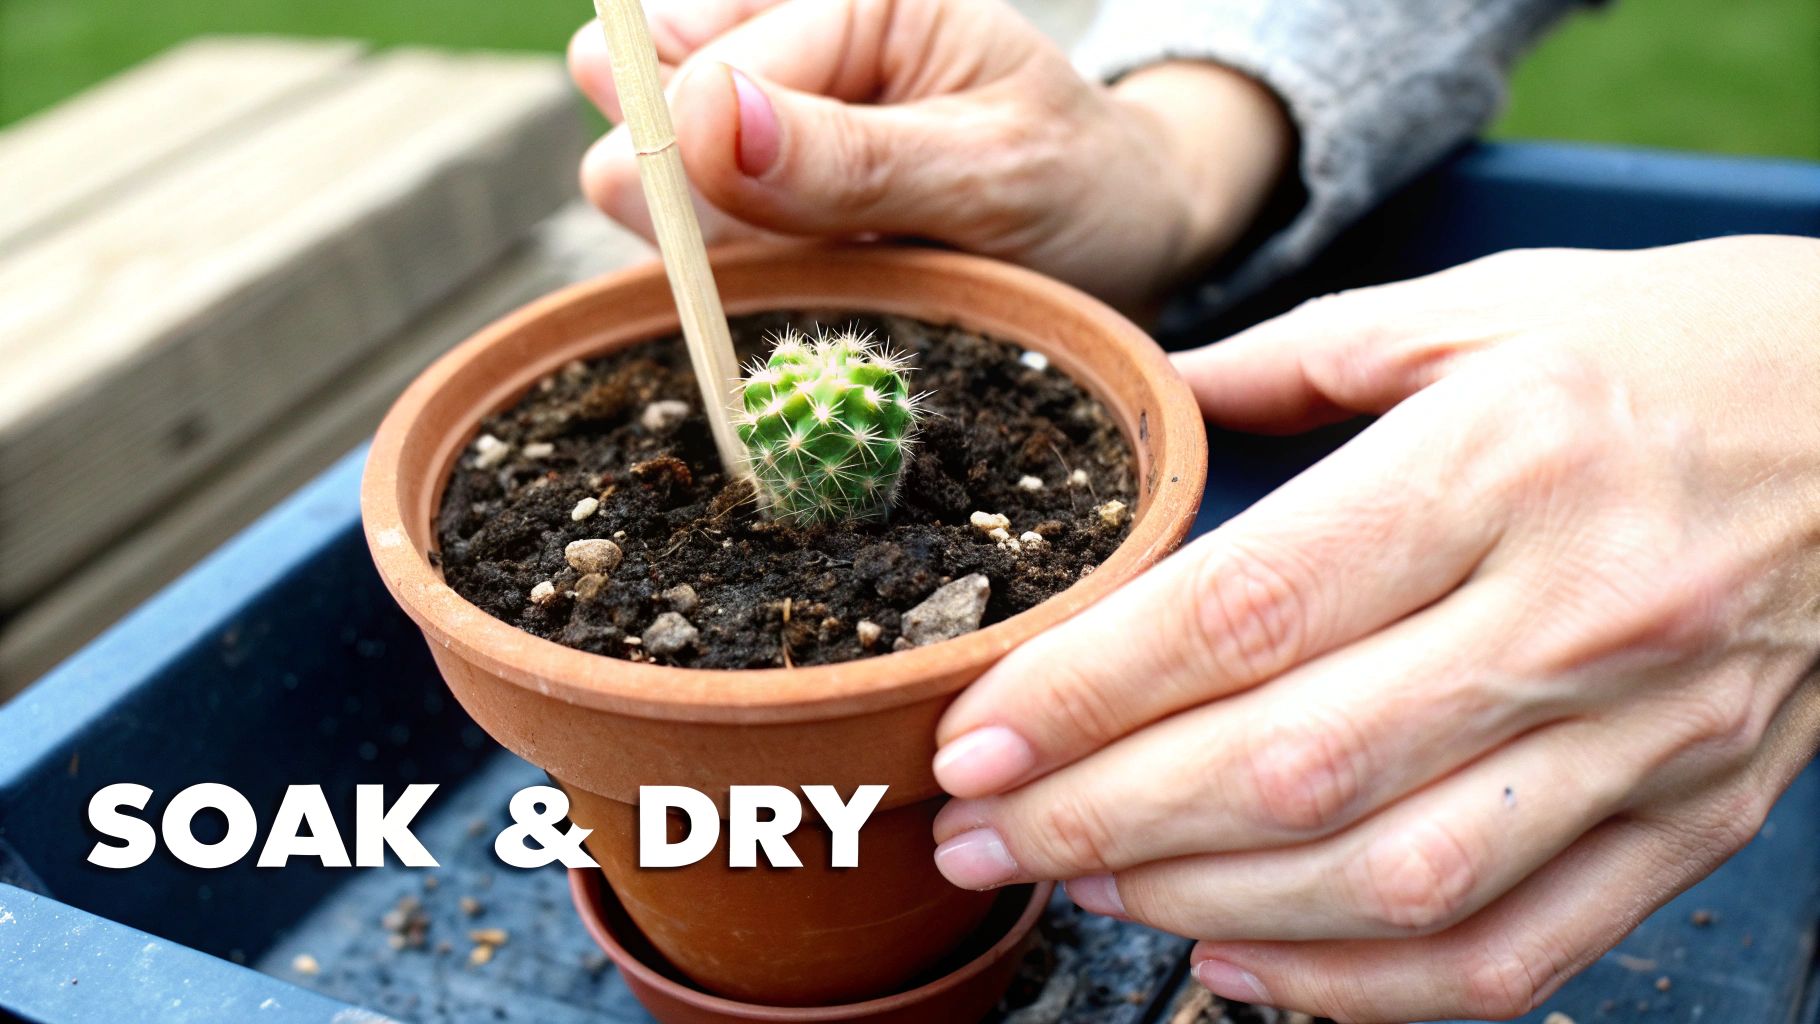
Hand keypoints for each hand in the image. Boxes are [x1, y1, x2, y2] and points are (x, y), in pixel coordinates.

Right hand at [567, 0, 1292, 310]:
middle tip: (820, 253)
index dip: (699, 165)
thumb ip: (849, 158)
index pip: (698, 72)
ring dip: (730, 255)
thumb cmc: (1082, 192)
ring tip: (843, 266)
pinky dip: (743, 285)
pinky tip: (818, 288)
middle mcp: (799, 50)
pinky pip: (699, 251)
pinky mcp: (767, 205)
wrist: (1128, 250)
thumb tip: (701, 116)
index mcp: (858, 6)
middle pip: (648, 120)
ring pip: (656, 194)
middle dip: (706, 207)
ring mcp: (773, 131)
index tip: (762, 238)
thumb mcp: (990, 177)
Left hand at [929, 235, 1819, 1020]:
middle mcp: (1573, 614)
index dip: (1088, 694)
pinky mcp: (1689, 821)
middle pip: (1293, 762)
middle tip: (979, 835)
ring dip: (1204, 905)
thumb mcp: (1483, 310)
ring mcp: (1643, 739)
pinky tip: (1243, 971)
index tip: (974, 739)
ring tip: (1080, 888)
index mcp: (1501, 462)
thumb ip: (1303, 360)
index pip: (1248, 609)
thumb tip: (1159, 398)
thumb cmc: (1671, 349)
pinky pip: (1515, 953)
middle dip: (1103, 817)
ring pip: (1390, 878)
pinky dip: (1363, 991)